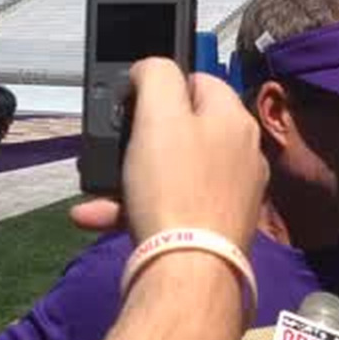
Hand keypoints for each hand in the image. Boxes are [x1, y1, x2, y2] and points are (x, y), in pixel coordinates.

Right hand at [71, 58, 265, 250]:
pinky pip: (170, 206)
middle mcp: (240, 153)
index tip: (131, 102)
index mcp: (233, 119)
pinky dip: (135, 208)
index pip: (198, 80)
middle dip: (138, 137)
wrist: (189, 272)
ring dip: (128, 176)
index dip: (161, 85)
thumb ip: (155, 75)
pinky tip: (98, 215)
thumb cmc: (174, 188)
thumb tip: (150, 67)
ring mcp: (230, 192)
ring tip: (97, 188)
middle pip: (183, 129)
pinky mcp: (215, 226)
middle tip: (112, 147)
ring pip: (170, 171)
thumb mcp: (158, 116)